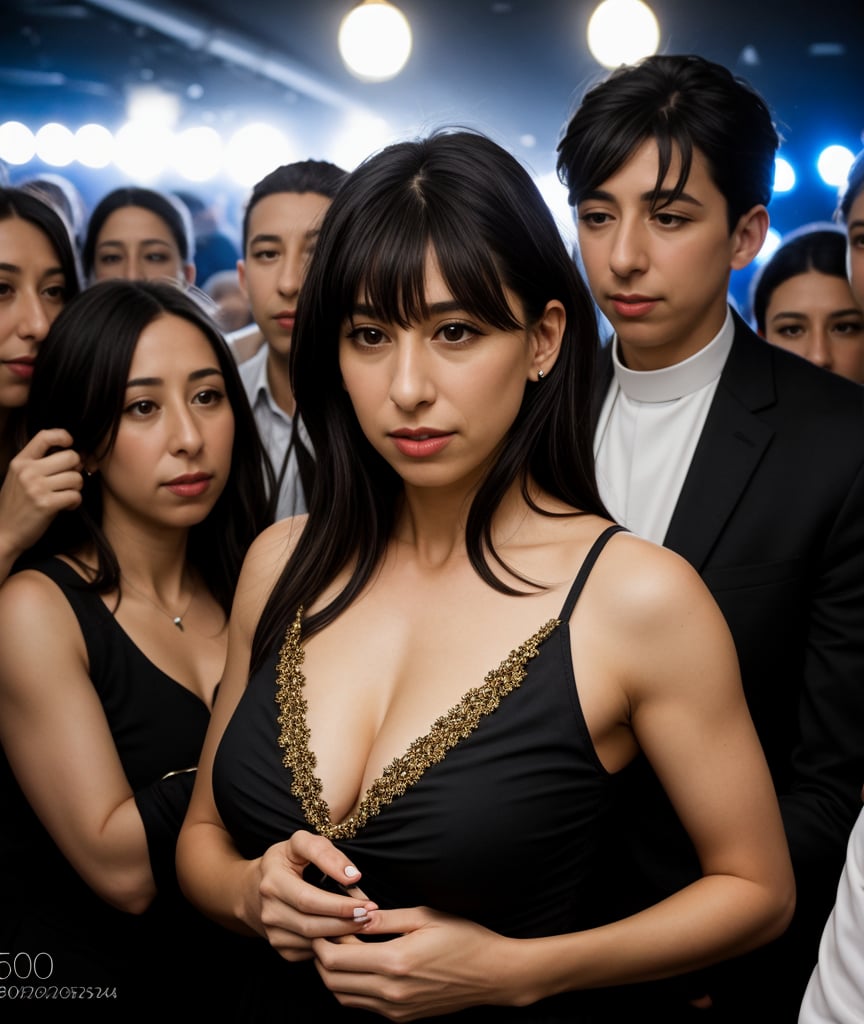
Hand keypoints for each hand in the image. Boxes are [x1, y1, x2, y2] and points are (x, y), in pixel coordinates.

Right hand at [0, 429, 82, 567]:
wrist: (4, 533)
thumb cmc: (17, 506)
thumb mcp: (20, 478)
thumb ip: (41, 465)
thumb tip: (76, 457)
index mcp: (20, 462)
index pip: (44, 436)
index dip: (63, 436)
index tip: (70, 444)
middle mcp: (28, 471)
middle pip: (70, 457)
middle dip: (76, 469)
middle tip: (69, 481)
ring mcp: (36, 487)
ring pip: (76, 477)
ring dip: (76, 488)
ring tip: (65, 496)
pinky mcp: (46, 504)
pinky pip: (75, 495)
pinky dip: (75, 502)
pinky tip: (66, 507)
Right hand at [256, 830, 377, 962]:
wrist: (255, 888)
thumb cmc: (287, 861)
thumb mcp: (301, 844)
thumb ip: (325, 852)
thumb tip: (352, 876)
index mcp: (272, 881)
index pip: (308, 899)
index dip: (339, 903)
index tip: (366, 900)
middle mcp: (268, 909)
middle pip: (311, 924)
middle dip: (345, 921)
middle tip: (371, 914)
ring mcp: (271, 932)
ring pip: (312, 941)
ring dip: (342, 934)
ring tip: (365, 922)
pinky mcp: (280, 946)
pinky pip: (310, 951)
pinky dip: (332, 944)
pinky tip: (348, 932)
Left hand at [312, 907, 519, 1019]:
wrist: (492, 974)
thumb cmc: (463, 938)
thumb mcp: (424, 916)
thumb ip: (385, 918)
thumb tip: (353, 914)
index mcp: (394, 962)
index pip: (336, 959)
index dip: (322, 940)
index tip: (322, 922)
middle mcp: (390, 992)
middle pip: (333, 981)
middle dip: (322, 957)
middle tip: (326, 933)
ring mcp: (396, 1009)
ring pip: (344, 997)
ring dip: (335, 974)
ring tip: (341, 947)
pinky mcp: (402, 1017)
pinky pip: (363, 1005)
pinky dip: (352, 987)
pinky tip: (361, 965)